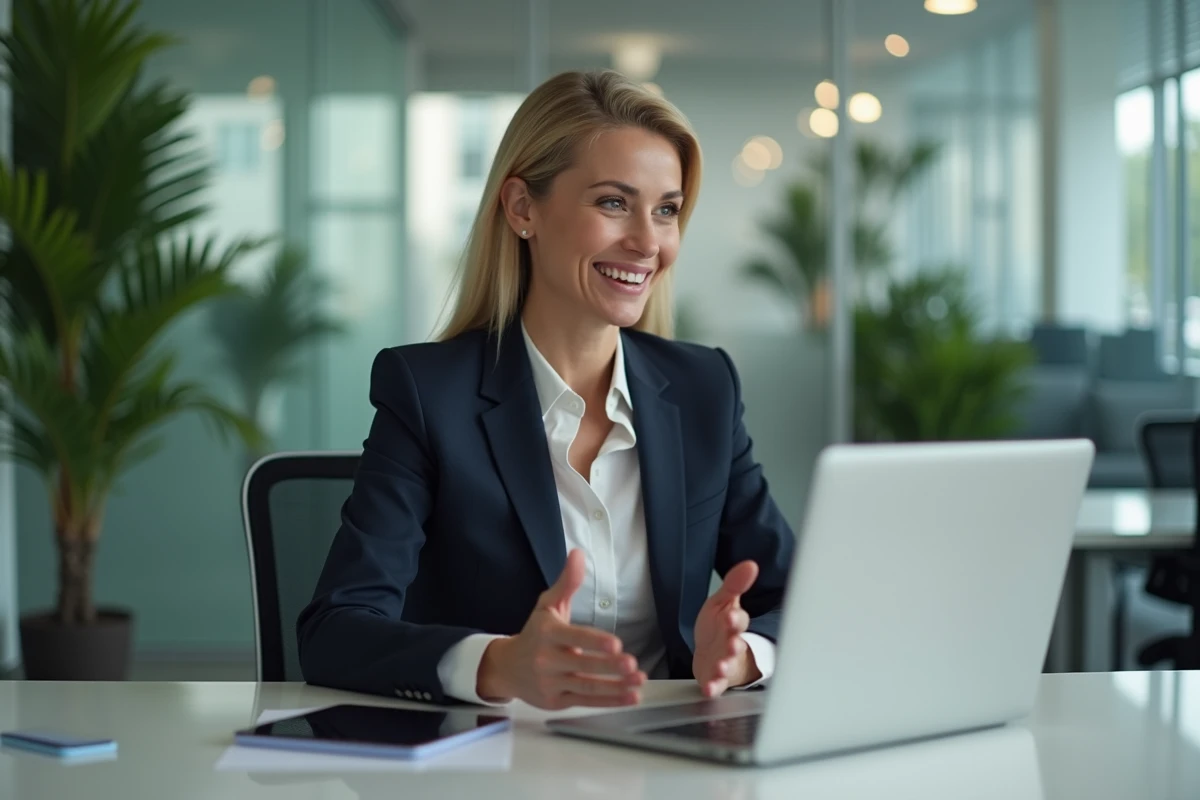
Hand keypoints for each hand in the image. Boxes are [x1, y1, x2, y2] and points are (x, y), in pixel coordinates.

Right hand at [477, 549, 646, 709]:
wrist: (507, 668)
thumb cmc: (534, 633)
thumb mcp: (547, 605)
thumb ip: (566, 582)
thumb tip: (578, 554)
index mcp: (547, 633)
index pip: (572, 637)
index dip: (593, 642)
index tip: (615, 644)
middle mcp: (547, 660)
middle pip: (582, 665)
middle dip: (608, 666)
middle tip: (632, 664)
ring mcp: (552, 683)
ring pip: (587, 687)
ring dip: (615, 687)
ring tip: (638, 681)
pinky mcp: (558, 701)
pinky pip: (587, 702)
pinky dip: (610, 701)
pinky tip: (631, 696)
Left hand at [693, 560, 760, 697]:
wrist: (709, 653)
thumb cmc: (717, 627)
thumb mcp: (723, 603)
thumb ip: (734, 584)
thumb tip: (750, 564)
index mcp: (733, 624)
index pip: (739, 621)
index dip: (736, 619)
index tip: (731, 615)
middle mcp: (732, 645)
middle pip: (735, 644)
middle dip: (734, 644)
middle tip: (733, 643)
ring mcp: (725, 663)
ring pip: (728, 665)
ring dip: (725, 665)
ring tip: (721, 665)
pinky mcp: (715, 679)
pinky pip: (716, 684)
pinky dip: (713, 687)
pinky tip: (709, 688)